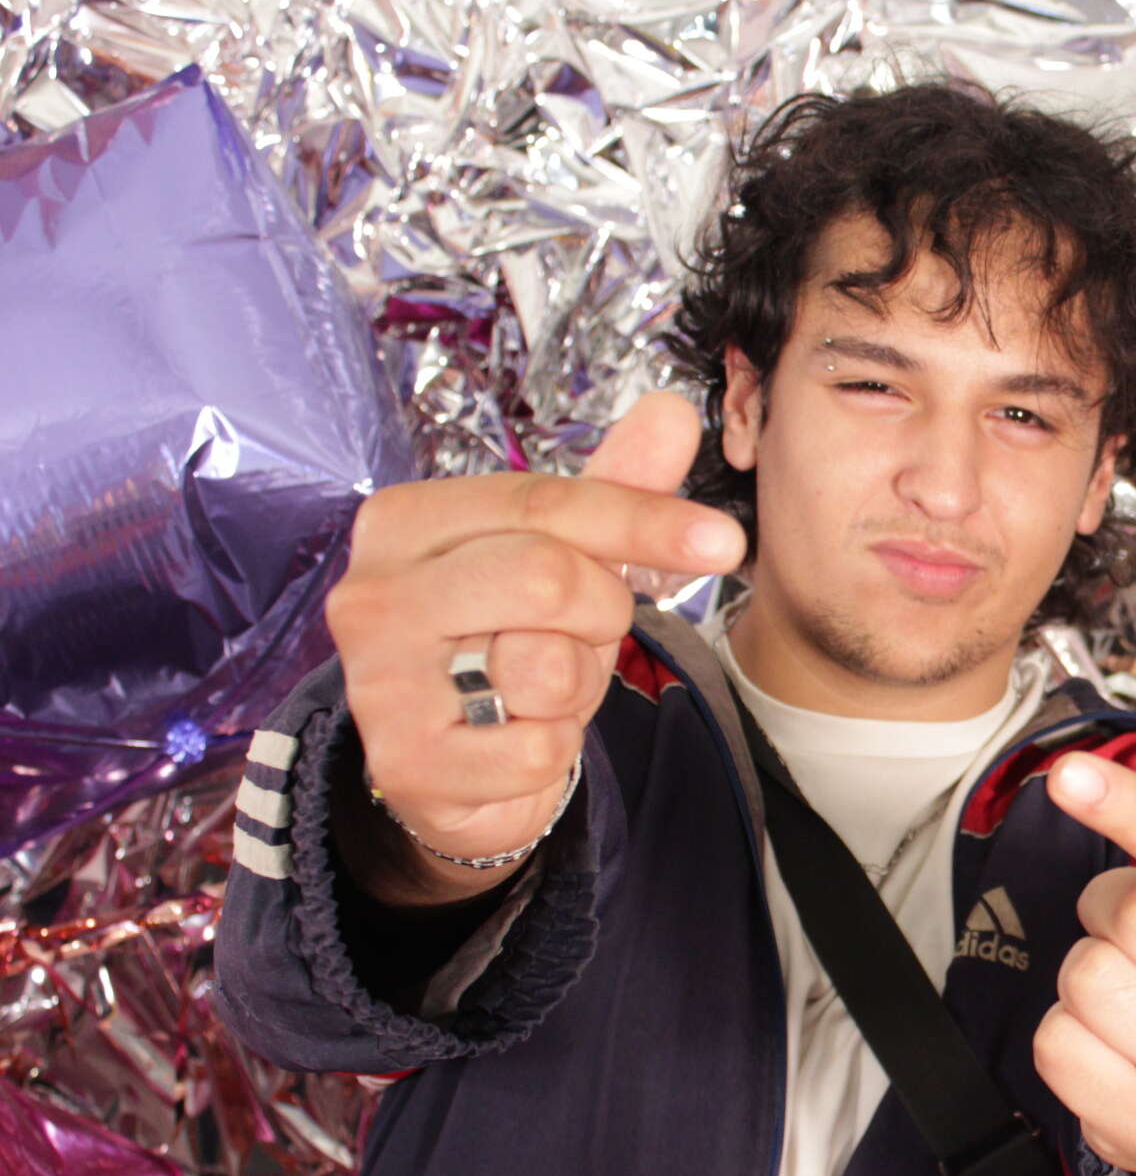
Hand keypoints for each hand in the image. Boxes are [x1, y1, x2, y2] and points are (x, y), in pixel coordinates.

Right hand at [328, 391, 743, 894]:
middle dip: (601, 611)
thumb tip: (672, 411)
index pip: (542, 502)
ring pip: (544, 668)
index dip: (646, 521)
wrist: (452, 763)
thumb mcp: (564, 554)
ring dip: (577, 685)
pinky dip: (554, 748)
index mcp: (402, 521)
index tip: (721, 540)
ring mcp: (380, 684)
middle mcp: (373, 594)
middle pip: (547, 577)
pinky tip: (516, 740)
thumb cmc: (507, 639)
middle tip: (586, 629)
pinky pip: (538, 751)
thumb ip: (616, 485)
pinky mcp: (404, 764)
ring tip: (539, 687)